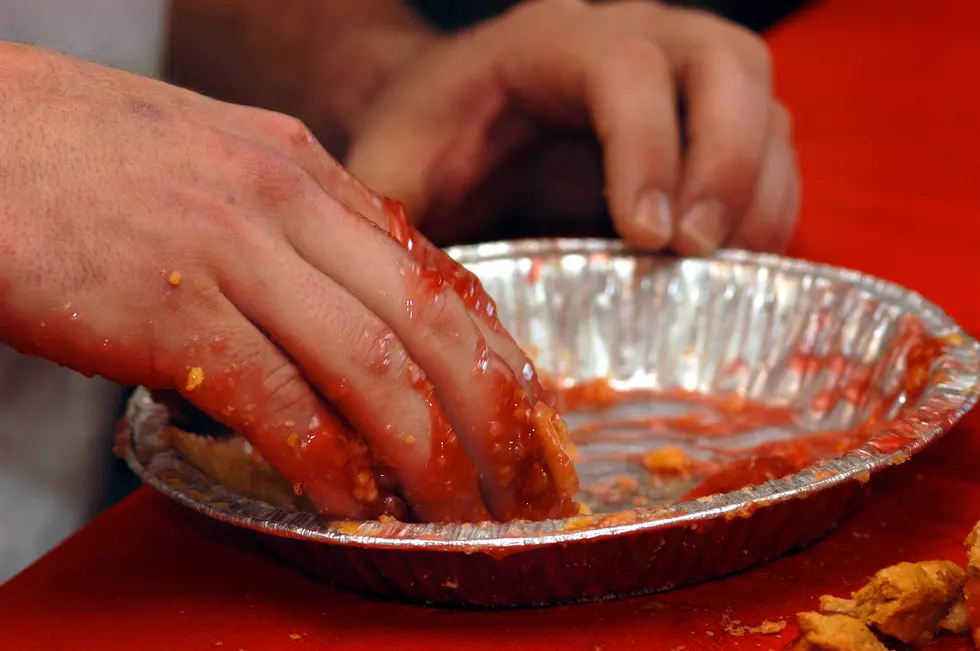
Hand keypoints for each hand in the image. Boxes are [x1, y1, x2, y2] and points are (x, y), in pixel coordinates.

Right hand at [0, 44, 576, 522]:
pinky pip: (277, 402)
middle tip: (523, 480)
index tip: (524, 415)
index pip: (437, 272)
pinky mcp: (165, 309)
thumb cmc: (80, 159)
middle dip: (495, 416)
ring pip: (374, 368)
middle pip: (433, 323)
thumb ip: (294, 230)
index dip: (496, 355)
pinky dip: (327, 464)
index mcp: (304, 167)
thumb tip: (358, 309)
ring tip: (458, 512)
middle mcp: (285, 200)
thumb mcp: (216, 167)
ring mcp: (229, 249)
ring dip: (429, 455)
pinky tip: (352, 505)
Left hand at [346, 0, 799, 253]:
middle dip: (727, 161)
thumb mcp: (389, 173)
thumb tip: (426, 300)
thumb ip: (393, 216)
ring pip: (760, 96)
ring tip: (730, 269)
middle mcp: (626, 36)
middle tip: (699, 251)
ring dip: (761, 187)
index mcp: (543, 42)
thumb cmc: (423, 145)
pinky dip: (768, 203)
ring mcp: (674, 70)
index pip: (623, 67)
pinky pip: (768, 140)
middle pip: (722, 61)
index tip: (647, 237)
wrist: (450, 117)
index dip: (647, 147)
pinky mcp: (699, 117)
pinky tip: (738, 264)